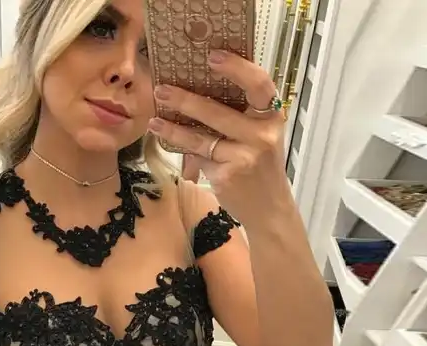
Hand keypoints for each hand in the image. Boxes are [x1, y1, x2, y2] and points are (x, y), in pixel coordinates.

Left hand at [148, 51, 290, 223]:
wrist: (269, 207)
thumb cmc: (259, 166)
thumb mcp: (259, 137)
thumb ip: (238, 118)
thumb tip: (194, 96)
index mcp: (271, 117)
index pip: (259, 84)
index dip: (236, 68)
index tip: (212, 56)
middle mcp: (261, 135)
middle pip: (218, 112)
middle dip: (185, 100)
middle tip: (162, 89)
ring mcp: (243, 157)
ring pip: (201, 138)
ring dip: (173, 128)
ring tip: (154, 120)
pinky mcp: (227, 176)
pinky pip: (199, 158)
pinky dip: (185, 151)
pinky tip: (168, 141)